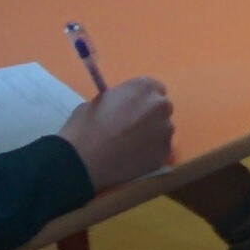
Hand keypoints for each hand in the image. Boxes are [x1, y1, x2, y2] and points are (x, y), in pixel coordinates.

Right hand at [63, 77, 173, 191]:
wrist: (83, 162)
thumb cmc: (85, 127)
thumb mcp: (97, 102)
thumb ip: (118, 99)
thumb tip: (123, 106)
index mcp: (144, 88)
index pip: (152, 88)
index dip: (141, 98)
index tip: (131, 107)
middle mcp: (161, 106)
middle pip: (161, 108)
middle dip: (149, 115)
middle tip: (131, 126)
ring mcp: (166, 131)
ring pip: (162, 130)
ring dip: (151, 134)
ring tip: (130, 146)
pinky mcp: (165, 153)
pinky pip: (160, 149)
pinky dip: (150, 152)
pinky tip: (133, 158)